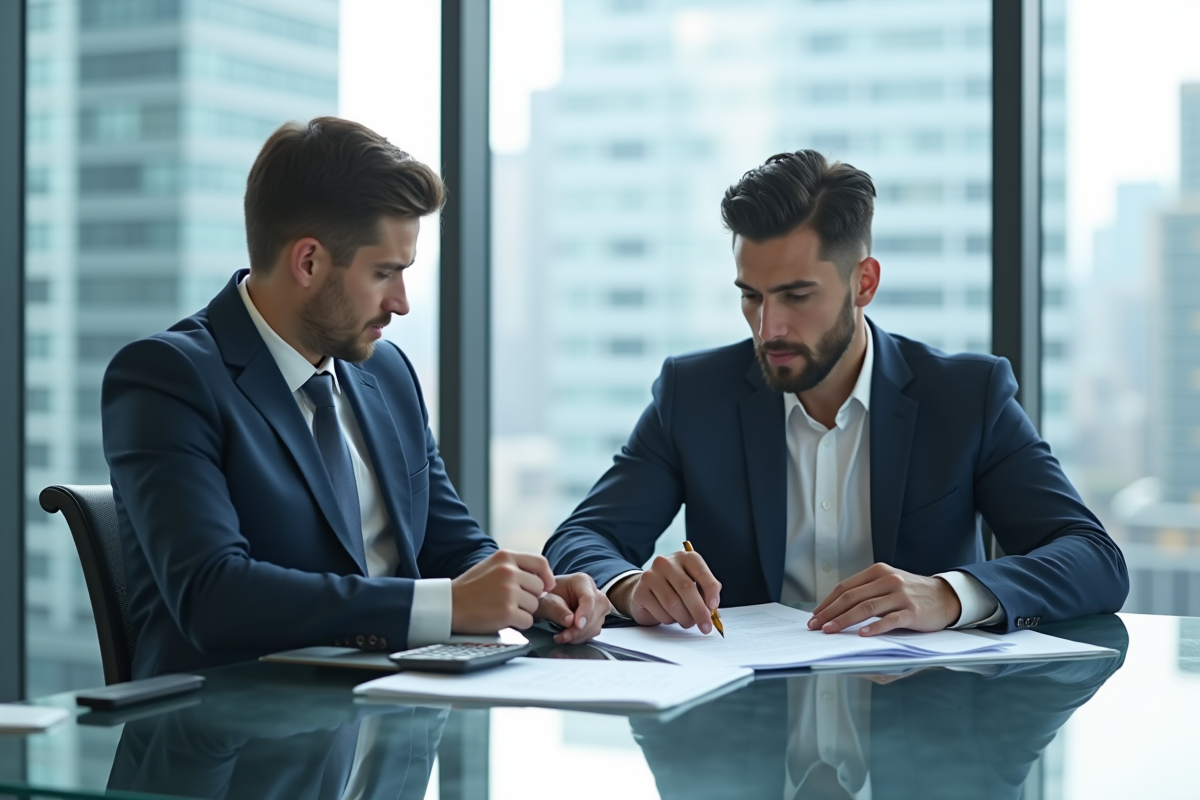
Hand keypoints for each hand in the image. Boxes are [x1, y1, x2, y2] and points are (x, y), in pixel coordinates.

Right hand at [450, 550, 553, 633]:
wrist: (448, 605)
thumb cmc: (469, 588)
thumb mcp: (490, 566)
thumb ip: (514, 567)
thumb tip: (541, 578)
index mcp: (505, 557)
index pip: (540, 562)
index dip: (546, 576)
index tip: (547, 585)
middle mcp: (509, 572)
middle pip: (538, 587)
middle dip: (529, 597)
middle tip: (511, 601)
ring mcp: (508, 592)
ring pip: (534, 605)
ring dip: (523, 611)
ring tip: (502, 608)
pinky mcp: (507, 612)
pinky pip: (527, 620)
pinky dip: (518, 623)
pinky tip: (502, 619)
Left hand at [535, 573, 609, 643]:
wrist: (545, 601)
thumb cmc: (544, 597)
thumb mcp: (544, 601)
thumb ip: (555, 609)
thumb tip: (570, 621)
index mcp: (582, 581)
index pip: (589, 598)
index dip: (585, 613)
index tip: (577, 625)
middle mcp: (593, 592)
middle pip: (595, 612)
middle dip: (579, 629)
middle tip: (563, 636)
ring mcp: (597, 606)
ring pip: (596, 624)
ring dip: (580, 635)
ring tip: (562, 637)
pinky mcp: (596, 618)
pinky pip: (594, 631)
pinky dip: (581, 637)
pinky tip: (568, 636)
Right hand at [610, 551, 721, 633]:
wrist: (646, 591)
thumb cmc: (675, 588)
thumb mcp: (694, 585)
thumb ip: (705, 594)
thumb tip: (712, 610)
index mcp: (685, 558)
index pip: (701, 572)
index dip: (710, 590)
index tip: (714, 606)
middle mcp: (666, 563)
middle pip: (686, 588)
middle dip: (699, 611)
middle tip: (706, 627)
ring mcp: (650, 576)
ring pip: (673, 603)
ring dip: (684, 618)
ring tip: (686, 621)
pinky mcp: (640, 591)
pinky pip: (660, 612)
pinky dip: (669, 620)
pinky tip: (669, 616)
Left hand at [808, 563, 960, 635]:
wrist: (945, 596)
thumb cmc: (911, 593)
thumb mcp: (887, 583)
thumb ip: (866, 591)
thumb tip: (836, 608)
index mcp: (878, 572)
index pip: (845, 587)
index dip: (827, 602)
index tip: (814, 615)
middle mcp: (888, 580)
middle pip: (851, 597)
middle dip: (830, 612)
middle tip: (816, 625)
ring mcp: (900, 595)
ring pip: (866, 608)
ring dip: (844, 620)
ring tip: (830, 631)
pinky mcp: (912, 611)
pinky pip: (889, 620)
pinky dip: (874, 628)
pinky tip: (862, 634)